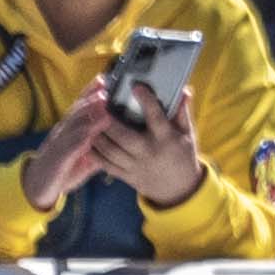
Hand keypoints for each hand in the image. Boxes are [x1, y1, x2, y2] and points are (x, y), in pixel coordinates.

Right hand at [19, 80, 113, 213]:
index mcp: (70, 130)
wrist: (37, 186)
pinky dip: (79, 142)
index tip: (103, 79)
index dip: (90, 92)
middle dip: (91, 98)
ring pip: (73, 126)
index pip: (80, 106)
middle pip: (77, 111)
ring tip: (101, 106)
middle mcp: (63, 133)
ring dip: (87, 115)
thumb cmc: (64, 168)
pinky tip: (89, 137)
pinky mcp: (57, 161)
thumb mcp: (86, 155)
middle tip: (105, 88)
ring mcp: (59, 145)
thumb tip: (122, 139)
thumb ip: (102, 146)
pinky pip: (68, 149)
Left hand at [98, 80, 203, 206]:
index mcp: (166, 138)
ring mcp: (135, 165)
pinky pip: (106, 165)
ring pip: (111, 151)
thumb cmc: (182, 154)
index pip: (156, 117)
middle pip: (124, 136)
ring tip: (89, 121)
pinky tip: (87, 140)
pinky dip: (95, 153)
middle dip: (109, 122)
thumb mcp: (187, 133)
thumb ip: (182, 112)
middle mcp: (149, 152)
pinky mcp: (126, 175)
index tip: (136, 86)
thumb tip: (184, 90)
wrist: (179, 188)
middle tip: (98, 105)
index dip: (146, 101)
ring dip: (97, 136)